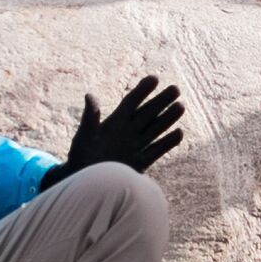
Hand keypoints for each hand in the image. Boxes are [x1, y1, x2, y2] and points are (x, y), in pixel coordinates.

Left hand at [53, 72, 184, 181]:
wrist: (87, 183)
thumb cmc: (80, 157)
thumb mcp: (84, 136)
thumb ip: (90, 118)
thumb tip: (89, 95)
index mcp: (114, 122)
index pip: (131, 102)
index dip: (142, 90)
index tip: (154, 78)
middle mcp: (128, 132)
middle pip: (148, 113)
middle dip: (161, 101)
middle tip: (175, 88)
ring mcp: (135, 146)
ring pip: (155, 129)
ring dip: (168, 118)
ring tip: (180, 106)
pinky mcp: (140, 163)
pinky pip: (156, 150)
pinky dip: (167, 143)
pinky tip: (179, 133)